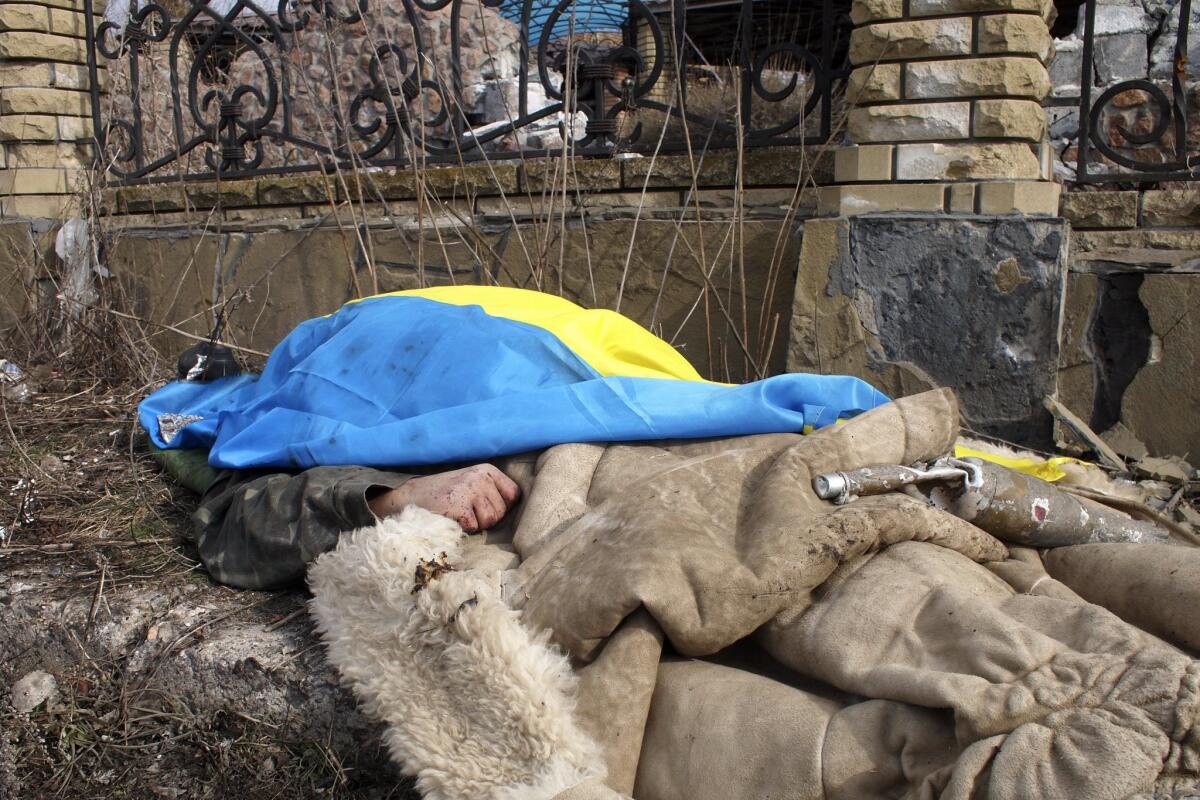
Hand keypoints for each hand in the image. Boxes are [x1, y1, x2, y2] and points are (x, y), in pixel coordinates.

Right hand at [368, 464, 520, 532]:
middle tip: (464, 511)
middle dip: (485, 518)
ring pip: (490, 521)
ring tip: (458, 513)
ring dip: (474, 524)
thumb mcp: (471, 485)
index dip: (501, 508)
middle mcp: (480, 476)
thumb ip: (493, 493)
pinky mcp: (459, 505)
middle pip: (501, 512)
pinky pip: (473, 527)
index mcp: (486, 470)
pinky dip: (462, 529)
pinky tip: (450, 517)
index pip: (514, 495)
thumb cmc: (444, 496)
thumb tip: (522, 512)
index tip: (482, 507)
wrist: (409, 498)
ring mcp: (470, 489)